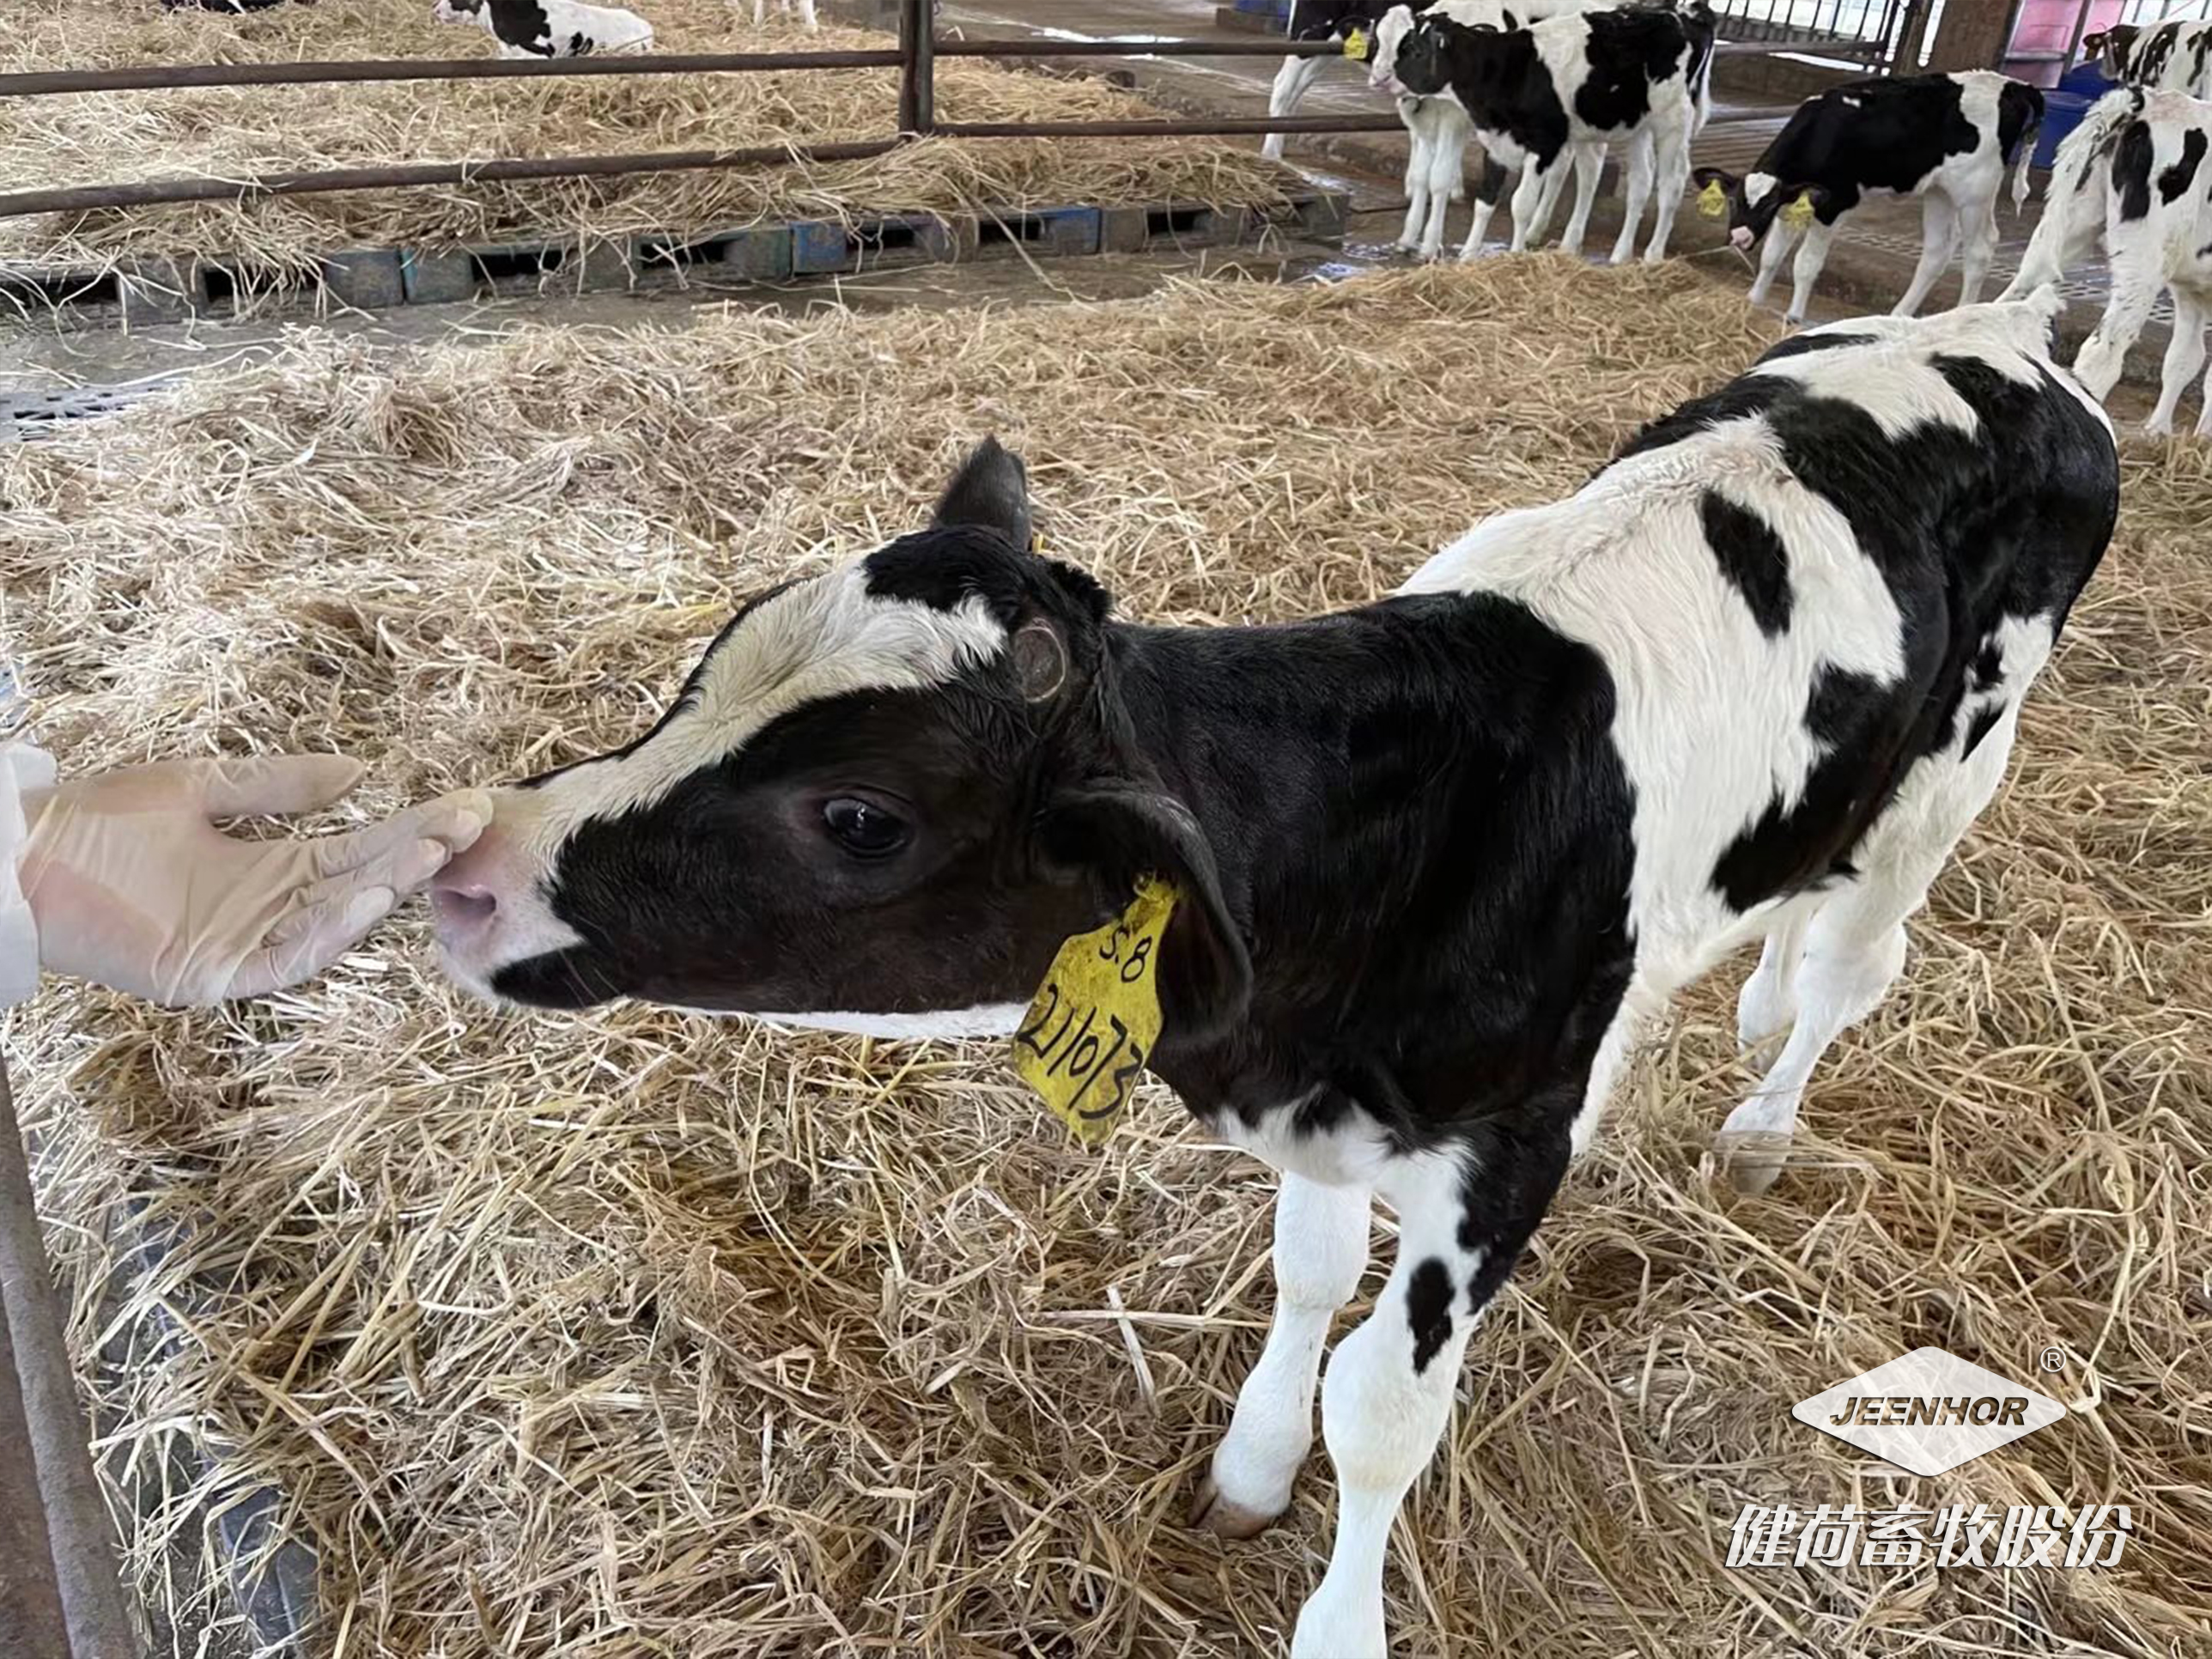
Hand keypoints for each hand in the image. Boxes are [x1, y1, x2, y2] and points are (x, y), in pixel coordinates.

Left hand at [20, 755, 488, 1005]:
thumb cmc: (97, 820)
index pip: (360, 848)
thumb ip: (279, 785)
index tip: (465, 802)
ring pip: (334, 923)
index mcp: (271, 868)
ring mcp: (246, 945)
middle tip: (469, 823)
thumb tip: (360, 775)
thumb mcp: (203, 787)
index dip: (413, 827)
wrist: (23, 857)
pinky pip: (287, 961)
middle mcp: (270, 910)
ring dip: (386, 889)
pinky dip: (330, 933)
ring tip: (430, 852)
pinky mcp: (215, 975)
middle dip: (417, 853)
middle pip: (361, 882)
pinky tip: (364, 895)